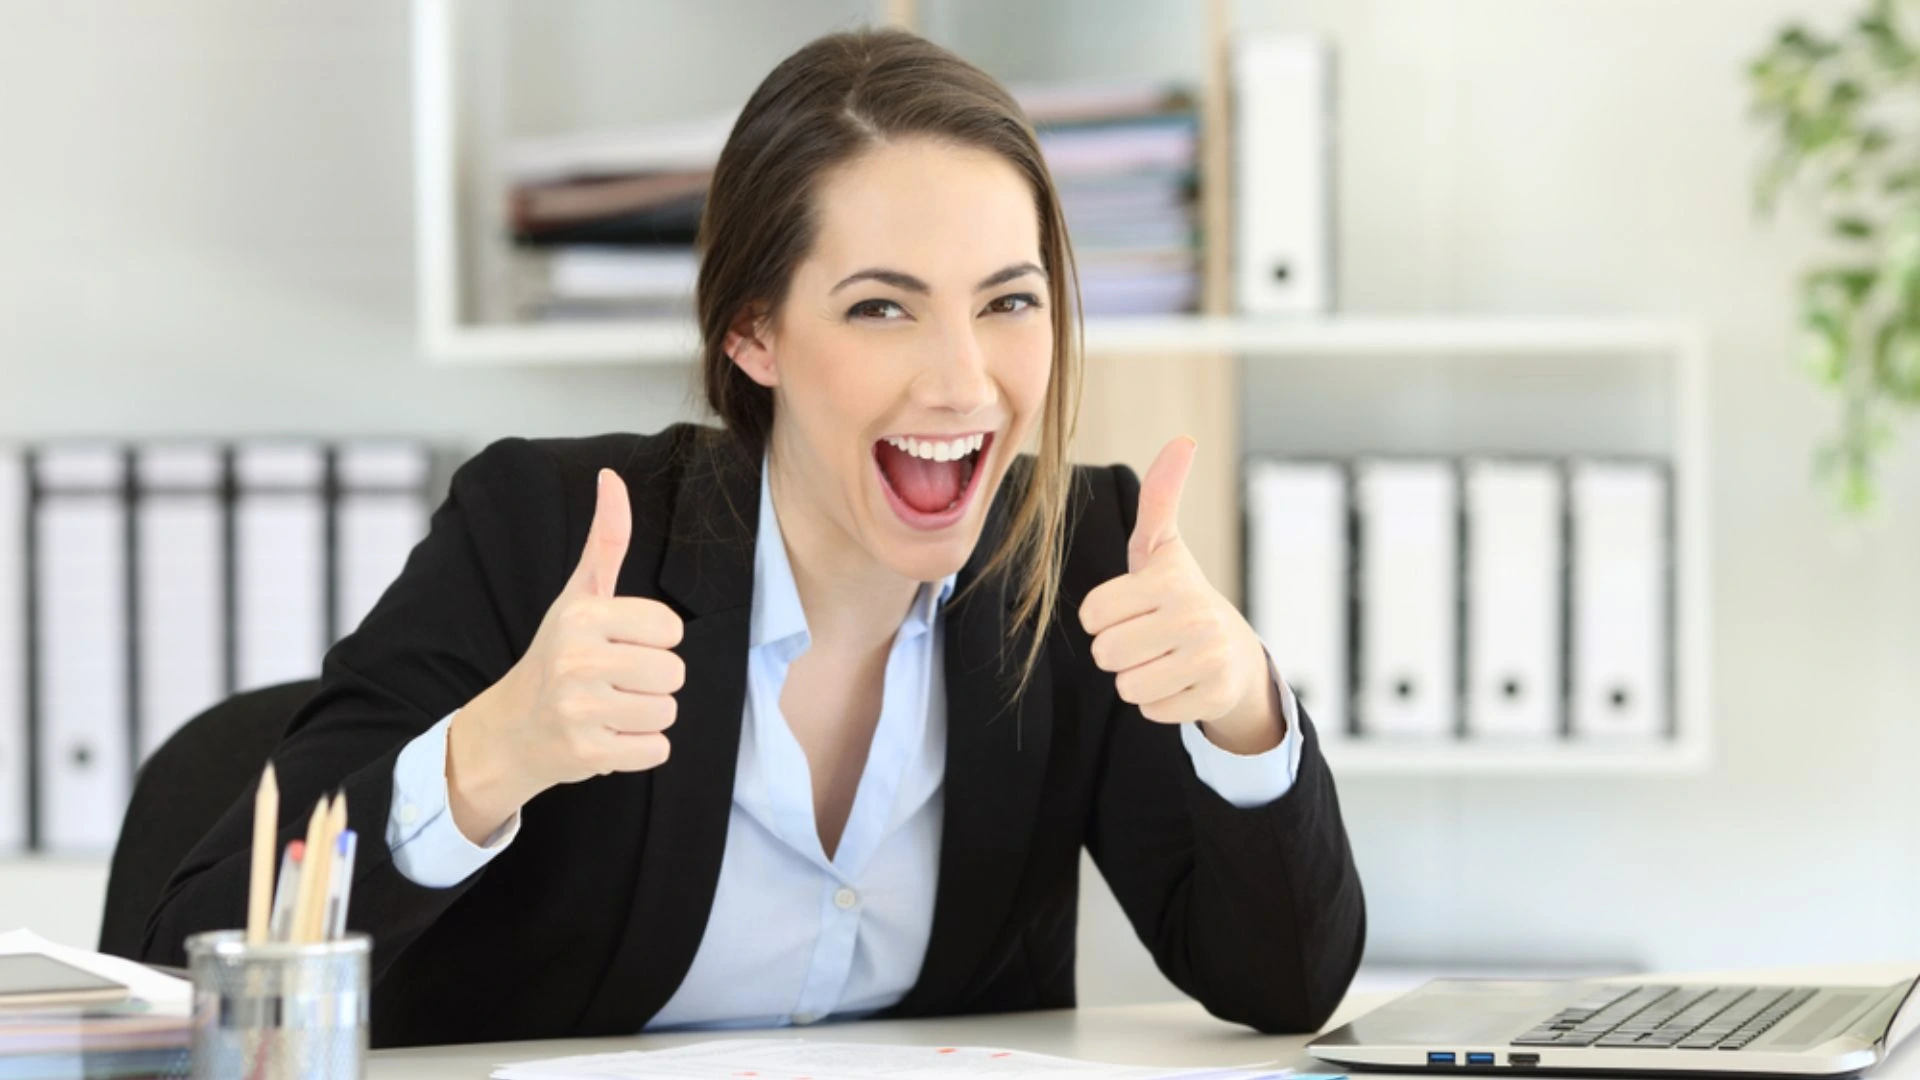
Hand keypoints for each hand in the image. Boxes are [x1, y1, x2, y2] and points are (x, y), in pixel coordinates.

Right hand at [447, 468, 685, 841]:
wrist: (509, 730)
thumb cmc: (556, 656)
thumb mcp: (578, 596)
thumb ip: (606, 540)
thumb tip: (612, 477)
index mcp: (582, 615)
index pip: (670, 629)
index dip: (654, 641)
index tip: (620, 646)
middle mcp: (576, 659)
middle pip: (674, 673)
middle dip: (652, 682)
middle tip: (613, 682)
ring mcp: (580, 708)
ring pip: (667, 712)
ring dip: (646, 716)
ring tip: (609, 708)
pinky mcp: (587, 752)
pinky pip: (656, 750)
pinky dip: (639, 749)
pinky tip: (606, 737)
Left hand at [1078, 438, 1284, 755]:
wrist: (1235, 654)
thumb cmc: (1180, 596)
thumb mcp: (1162, 549)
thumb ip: (1160, 497)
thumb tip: (1183, 440)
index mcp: (1170, 581)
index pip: (1093, 615)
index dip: (1104, 617)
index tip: (1131, 609)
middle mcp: (1194, 617)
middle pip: (1105, 653)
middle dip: (1118, 650)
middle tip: (1147, 637)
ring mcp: (1208, 659)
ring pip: (1126, 686)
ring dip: (1136, 678)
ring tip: (1163, 659)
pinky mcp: (1214, 697)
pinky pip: (1151, 711)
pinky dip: (1160, 702)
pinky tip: (1180, 682)